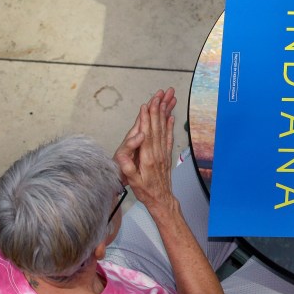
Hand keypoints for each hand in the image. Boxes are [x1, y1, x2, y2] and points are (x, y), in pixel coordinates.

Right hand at [114, 88, 177, 210]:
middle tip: (161, 94)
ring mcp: (163, 152)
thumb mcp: (132, 181)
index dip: (146, 118)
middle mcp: (157, 152)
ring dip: (166, 112)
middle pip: (157, 126)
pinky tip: (171, 116)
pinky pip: (169, 137)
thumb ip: (127, 166)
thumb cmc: (145, 191)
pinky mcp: (166, 155)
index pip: (147, 133)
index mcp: (148, 156)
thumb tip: (122, 154)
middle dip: (158, 108)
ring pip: (165, 128)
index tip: (147, 104)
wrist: (161, 199)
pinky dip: (170, 125)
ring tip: (169, 98)